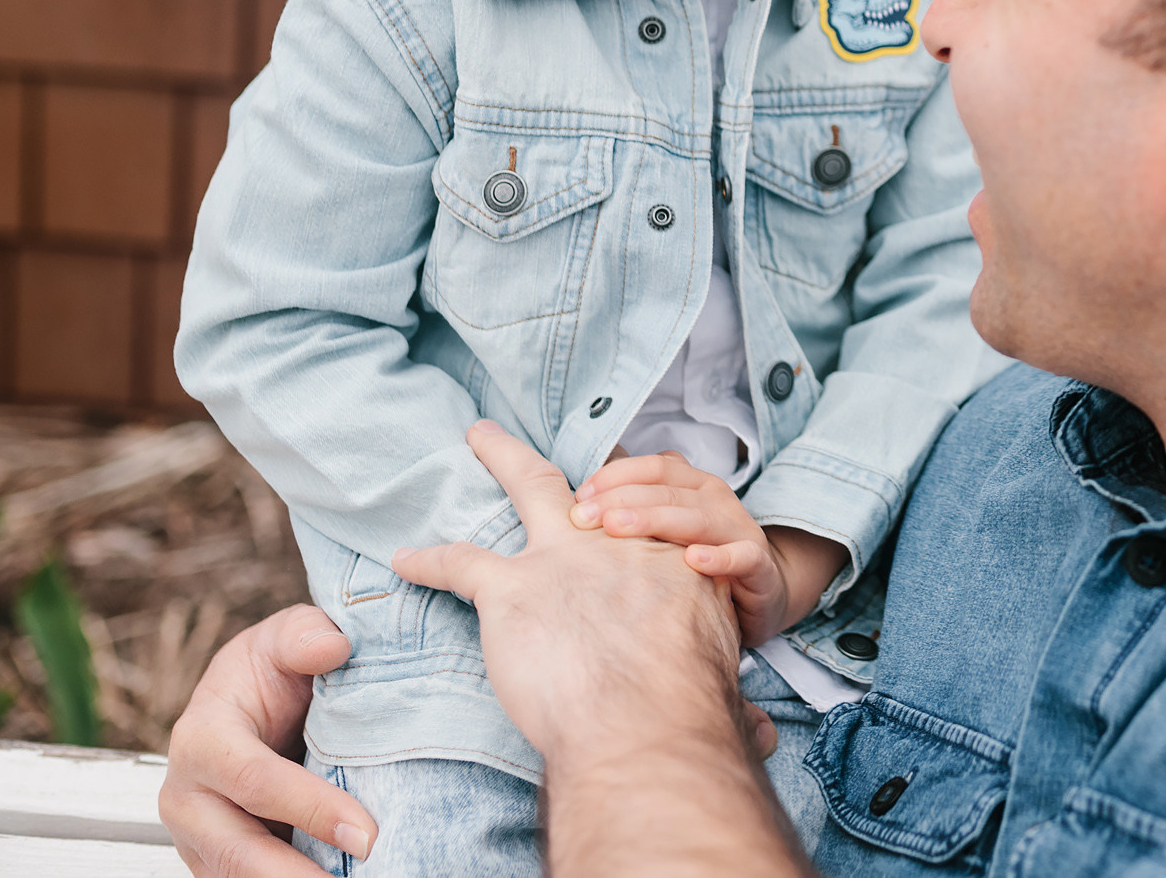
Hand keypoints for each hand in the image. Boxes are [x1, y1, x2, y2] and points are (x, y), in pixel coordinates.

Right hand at [160, 605, 374, 877]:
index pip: (254, 781)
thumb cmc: (269, 670)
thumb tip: (332, 646)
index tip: (365, 832)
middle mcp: (187, 796)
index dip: (310, 808)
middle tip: (362, 873)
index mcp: (201, 739)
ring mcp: (196, 837)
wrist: (251, 703)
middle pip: (238, 851)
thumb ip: (304, 634)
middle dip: (298, 874)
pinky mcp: (215, 861)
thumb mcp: (286, 637)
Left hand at [392, 424, 803, 877]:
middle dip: (552, 452)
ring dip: (500, 458)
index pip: (649, 508)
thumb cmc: (690, 705)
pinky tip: (403, 557)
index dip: (631, 497)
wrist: (647, 721)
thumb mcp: (724, 672)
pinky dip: (428, 559)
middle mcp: (617, 543)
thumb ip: (724, 682)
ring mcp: (561, 557)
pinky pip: (460, 562)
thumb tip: (762, 733)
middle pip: (591, 479)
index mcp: (669, 556)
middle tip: (507, 433)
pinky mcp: (509, 591)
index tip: (609, 494)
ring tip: (477, 438)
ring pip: (527, 484)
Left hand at [571, 454, 848, 643]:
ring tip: (616, 530)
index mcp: (694, 484)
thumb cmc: (703, 555)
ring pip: (696, 517)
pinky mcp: (757, 565)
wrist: (763, 588)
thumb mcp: (668, 527)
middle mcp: (716, 500)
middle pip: (667, 491)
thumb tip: (580, 493)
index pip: (654, 468)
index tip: (578, 497)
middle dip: (620, 501)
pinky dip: (717, 557)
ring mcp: (738, 529)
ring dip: (654, 520)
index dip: (615, 477)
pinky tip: (690, 560)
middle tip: (581, 519)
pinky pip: (740, 557)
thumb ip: (635, 506)